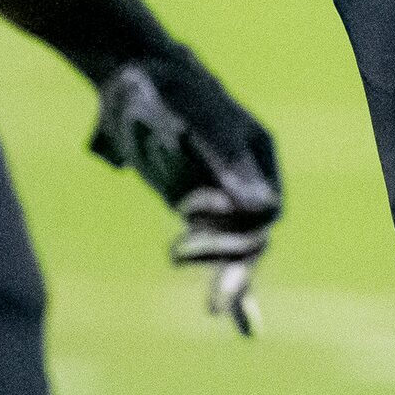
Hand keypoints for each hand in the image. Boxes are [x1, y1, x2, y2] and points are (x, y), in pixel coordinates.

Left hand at [90, 46, 281, 334]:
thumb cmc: (166, 87)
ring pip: (235, 246)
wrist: (129, 73)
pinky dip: (228, 283)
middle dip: (230, 260)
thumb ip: (227, 160)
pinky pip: (215, 250)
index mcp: (257, 153)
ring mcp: (217, 191)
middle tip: (194, 276)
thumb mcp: (197, 119)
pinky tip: (235, 321)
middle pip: (253, 233)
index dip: (235, 224)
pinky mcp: (190, 205)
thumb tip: (261, 206)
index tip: (188, 213)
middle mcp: (244, 176)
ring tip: (216, 309)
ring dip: (224, 273)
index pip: (265, 208)